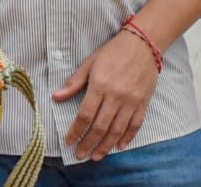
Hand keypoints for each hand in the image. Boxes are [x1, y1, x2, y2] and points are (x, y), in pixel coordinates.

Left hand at [53, 31, 159, 160]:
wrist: (143, 43)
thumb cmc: (113, 51)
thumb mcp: (90, 63)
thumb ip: (74, 82)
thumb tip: (56, 97)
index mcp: (100, 85)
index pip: (85, 115)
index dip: (75, 131)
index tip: (69, 141)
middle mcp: (116, 96)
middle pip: (100, 126)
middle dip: (88, 144)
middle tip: (80, 155)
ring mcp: (131, 101)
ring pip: (117, 130)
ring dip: (105, 146)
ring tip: (96, 156)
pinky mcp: (143, 102)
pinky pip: (135, 124)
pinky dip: (128, 137)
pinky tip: (119, 146)